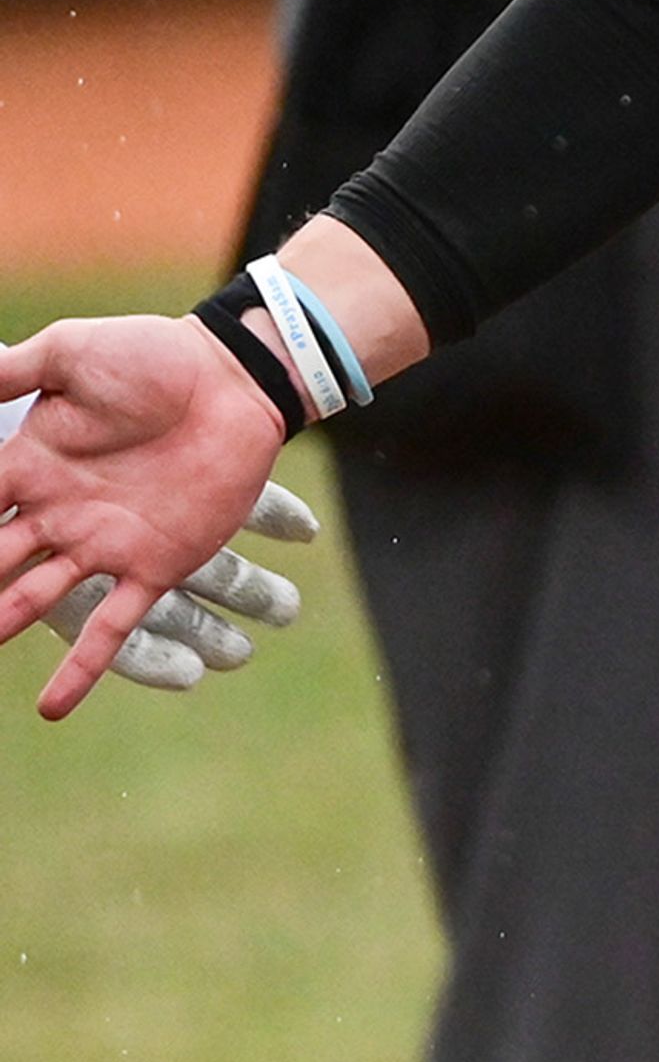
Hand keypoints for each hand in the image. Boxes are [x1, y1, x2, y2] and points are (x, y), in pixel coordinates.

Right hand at [0, 319, 296, 720]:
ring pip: (42, 599)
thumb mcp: (69, 353)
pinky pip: (114, 622)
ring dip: (7, 626)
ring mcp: (102, 543)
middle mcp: (54, 514)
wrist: (232, 379)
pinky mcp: (154, 562)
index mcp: (27, 466)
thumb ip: (9, 371)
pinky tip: (52, 708)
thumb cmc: (150, 356)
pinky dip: (85, 665)